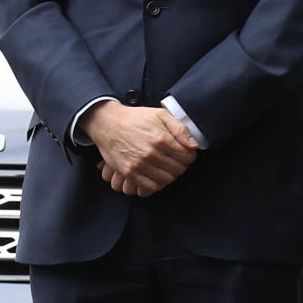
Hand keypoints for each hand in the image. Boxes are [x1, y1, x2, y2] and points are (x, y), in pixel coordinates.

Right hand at [83, 100, 197, 195]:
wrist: (108, 124)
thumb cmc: (136, 119)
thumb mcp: (161, 115)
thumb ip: (180, 129)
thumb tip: (194, 146)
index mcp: (161, 139)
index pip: (188, 157)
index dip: (189, 156)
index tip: (185, 154)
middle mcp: (151, 153)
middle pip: (178, 170)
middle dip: (181, 166)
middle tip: (175, 161)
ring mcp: (139, 165)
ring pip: (167, 180)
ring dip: (170, 175)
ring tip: (165, 167)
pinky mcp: (129, 173)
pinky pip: (150, 187)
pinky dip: (156, 184)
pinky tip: (156, 175)